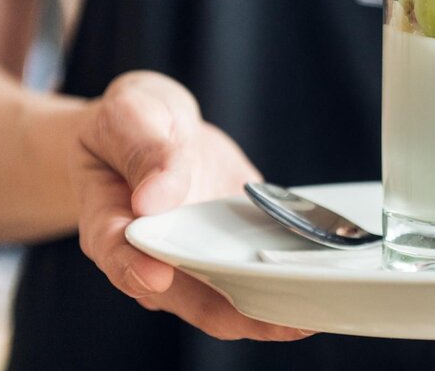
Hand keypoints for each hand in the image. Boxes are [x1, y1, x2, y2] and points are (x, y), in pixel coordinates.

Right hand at [69, 71, 310, 340]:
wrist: (151, 129)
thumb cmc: (130, 125)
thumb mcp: (131, 115)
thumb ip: (143, 149)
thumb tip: (156, 196)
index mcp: (111, 223)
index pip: (117, 255)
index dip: (136, 270)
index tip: (158, 277)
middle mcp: (155, 256)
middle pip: (189, 298)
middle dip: (236, 312)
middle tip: (282, 319)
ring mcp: (197, 257)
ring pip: (232, 296)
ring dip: (272, 307)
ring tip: (313, 310)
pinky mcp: (232, 247)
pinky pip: (259, 269)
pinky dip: (289, 277)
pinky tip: (323, 280)